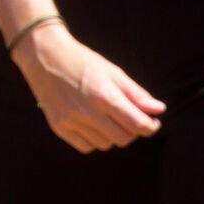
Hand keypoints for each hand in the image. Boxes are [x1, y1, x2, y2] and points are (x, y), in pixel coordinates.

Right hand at [16, 22, 164, 152]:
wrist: (44, 55)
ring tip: (107, 117)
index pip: (137, 125)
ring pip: (105, 145)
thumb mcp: (112, 71)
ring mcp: (71, 121)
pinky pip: (86, 147)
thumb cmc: (82, 61)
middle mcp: (87, 112)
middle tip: (129, 118)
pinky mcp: (59, 127)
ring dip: (112, 135)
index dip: (151, 127)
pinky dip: (94, 140)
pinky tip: (91, 123)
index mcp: (104, 95)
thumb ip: (136, 94)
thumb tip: (159, 110)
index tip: (152, 122)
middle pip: (123, 139)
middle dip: (132, 131)